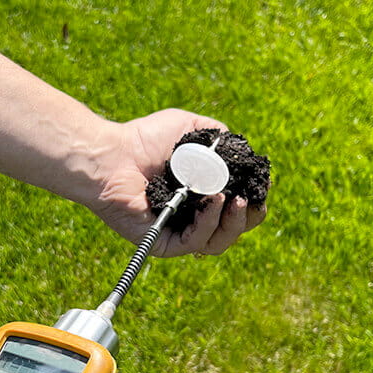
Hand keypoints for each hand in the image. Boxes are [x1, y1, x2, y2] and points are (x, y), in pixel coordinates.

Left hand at [86, 109, 266, 256]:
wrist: (112, 155)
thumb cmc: (144, 140)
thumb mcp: (190, 128)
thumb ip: (220, 138)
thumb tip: (244, 153)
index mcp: (202, 195)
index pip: (237, 209)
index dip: (254, 202)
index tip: (260, 188)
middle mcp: (192, 217)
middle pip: (233, 231)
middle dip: (248, 217)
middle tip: (249, 199)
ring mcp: (178, 232)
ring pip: (218, 242)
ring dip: (232, 223)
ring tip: (233, 201)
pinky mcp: (163, 243)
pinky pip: (194, 242)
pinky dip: (207, 223)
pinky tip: (211, 201)